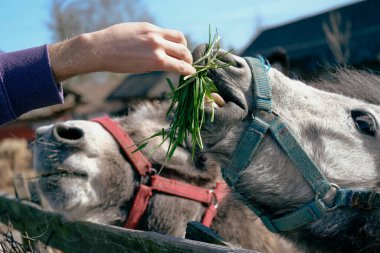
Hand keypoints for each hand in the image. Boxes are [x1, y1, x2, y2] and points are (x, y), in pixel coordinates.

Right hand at [48, 22, 195, 81]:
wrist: (100, 49)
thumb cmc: (112, 42)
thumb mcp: (133, 32)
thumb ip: (148, 38)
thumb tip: (156, 47)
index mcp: (152, 29)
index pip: (176, 35)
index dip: (183, 45)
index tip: (182, 52)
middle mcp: (157, 37)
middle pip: (182, 45)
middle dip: (188, 55)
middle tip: (188, 62)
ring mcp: (156, 48)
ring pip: (182, 55)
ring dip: (188, 63)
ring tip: (189, 69)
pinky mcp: (153, 62)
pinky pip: (176, 66)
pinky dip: (186, 70)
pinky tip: (189, 74)